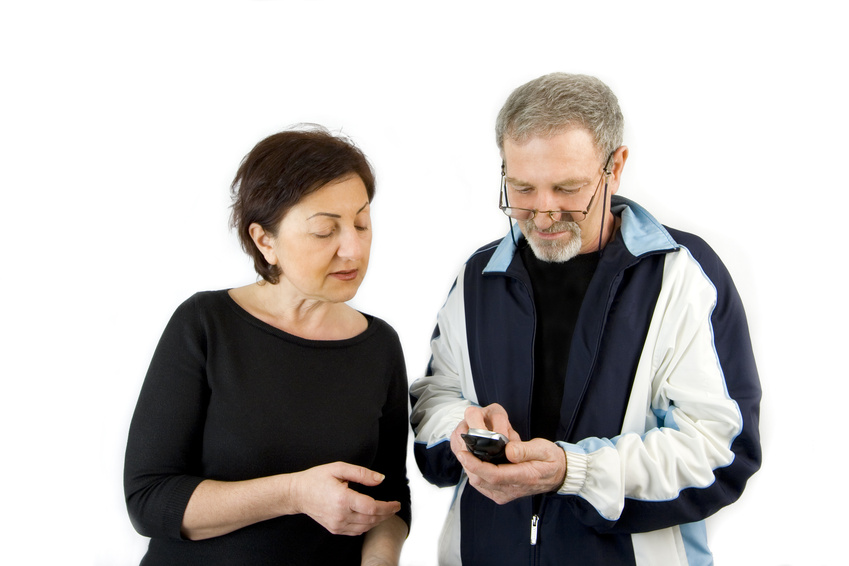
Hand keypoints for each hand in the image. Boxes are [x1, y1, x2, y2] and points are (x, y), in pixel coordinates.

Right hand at [289, 462, 400, 535]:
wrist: (298, 493)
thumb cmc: (316, 479)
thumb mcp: (339, 468)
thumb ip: (362, 473)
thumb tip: (380, 479)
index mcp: (342, 499)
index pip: (372, 507)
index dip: (387, 507)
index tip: (396, 503)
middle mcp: (340, 515)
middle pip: (371, 519)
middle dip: (386, 514)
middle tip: (394, 507)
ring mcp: (337, 524)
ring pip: (365, 527)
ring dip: (378, 521)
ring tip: (386, 512)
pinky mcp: (335, 528)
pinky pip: (356, 531)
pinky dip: (367, 526)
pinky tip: (371, 518)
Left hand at [450, 404, 566, 504]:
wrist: (558, 475)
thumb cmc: (551, 460)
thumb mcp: (543, 449)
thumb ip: (526, 450)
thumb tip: (509, 450)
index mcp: (523, 478)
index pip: (494, 475)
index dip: (476, 464)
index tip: (463, 453)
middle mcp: (512, 490)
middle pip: (482, 480)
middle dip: (468, 463)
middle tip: (461, 445)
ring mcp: (505, 494)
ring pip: (479, 483)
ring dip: (469, 467)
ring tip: (466, 449)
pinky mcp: (501, 493)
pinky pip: (482, 485)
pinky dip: (475, 472)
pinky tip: (473, 459)